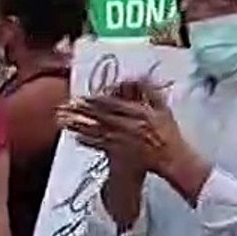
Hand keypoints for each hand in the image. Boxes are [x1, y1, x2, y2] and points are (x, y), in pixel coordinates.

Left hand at [58, 81, 196, 182]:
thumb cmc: (168, 134)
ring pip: (97, 131)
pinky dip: (88, 141)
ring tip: (64, 120)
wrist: (173, 159)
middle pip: (101, 116)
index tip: (82, 97)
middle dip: (82, 111)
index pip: (113, 105)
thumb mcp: (164, 109)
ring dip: (79, 125)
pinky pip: (101, 146)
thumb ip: (151, 91)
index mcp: (140, 113)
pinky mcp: (120, 154)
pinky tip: (76, 137)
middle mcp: (129, 126)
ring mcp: (123, 141)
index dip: (96, 100)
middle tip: (65, 105)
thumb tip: (139, 76)